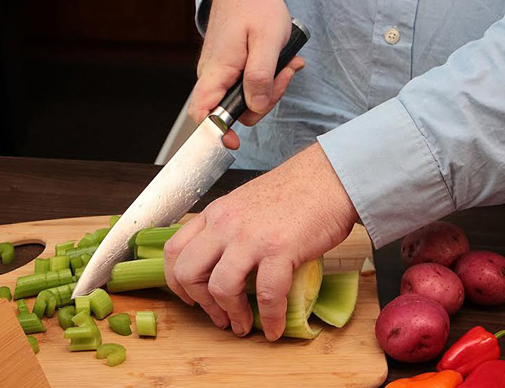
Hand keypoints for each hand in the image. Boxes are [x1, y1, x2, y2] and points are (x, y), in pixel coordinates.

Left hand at [164, 143, 358, 339]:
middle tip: (218, 316)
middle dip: (200, 303)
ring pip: (220, 287)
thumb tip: (230, 263)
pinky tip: (276, 327)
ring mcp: (251, 237)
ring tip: (243, 325)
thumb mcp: (247, 203)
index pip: (174, 249)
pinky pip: (267, 295)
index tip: (191, 297)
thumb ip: (231, 228)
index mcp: (216, 213)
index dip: (176, 281)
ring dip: (231, 315)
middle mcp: (225, 224)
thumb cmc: (295, 190)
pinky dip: (270, 318)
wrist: (329, 176)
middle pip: (188, 272)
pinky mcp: (280, 249)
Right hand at [190, 0, 305, 149]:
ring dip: (270, 87)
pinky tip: (279, 61)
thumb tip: (256, 107)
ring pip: (246, 98)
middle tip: (283, 75)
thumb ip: (261, 75)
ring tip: (285, 64)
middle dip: (264, 101)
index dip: (216, 132)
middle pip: (234, 110)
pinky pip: (248, 83)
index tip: (234, 142)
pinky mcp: (230, 68)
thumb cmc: (255, 5)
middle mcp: (213, 75)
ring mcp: (221, 72)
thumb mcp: (267, 39)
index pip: (202, 113)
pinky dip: (267, 77)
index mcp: (216, 70)